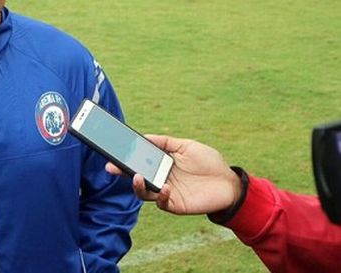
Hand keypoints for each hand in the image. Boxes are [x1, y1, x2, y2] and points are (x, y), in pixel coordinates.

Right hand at [106, 134, 241, 215]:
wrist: (229, 182)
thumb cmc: (209, 162)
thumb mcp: (186, 145)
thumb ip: (165, 142)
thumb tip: (143, 136)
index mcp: (161, 163)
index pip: (138, 160)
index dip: (125, 157)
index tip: (113, 151)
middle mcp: (160, 178)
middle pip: (136, 176)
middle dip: (121, 172)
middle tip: (111, 167)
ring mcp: (166, 192)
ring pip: (144, 192)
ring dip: (137, 186)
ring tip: (138, 177)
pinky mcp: (175, 204)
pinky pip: (161, 202)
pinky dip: (160, 195)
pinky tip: (165, 187)